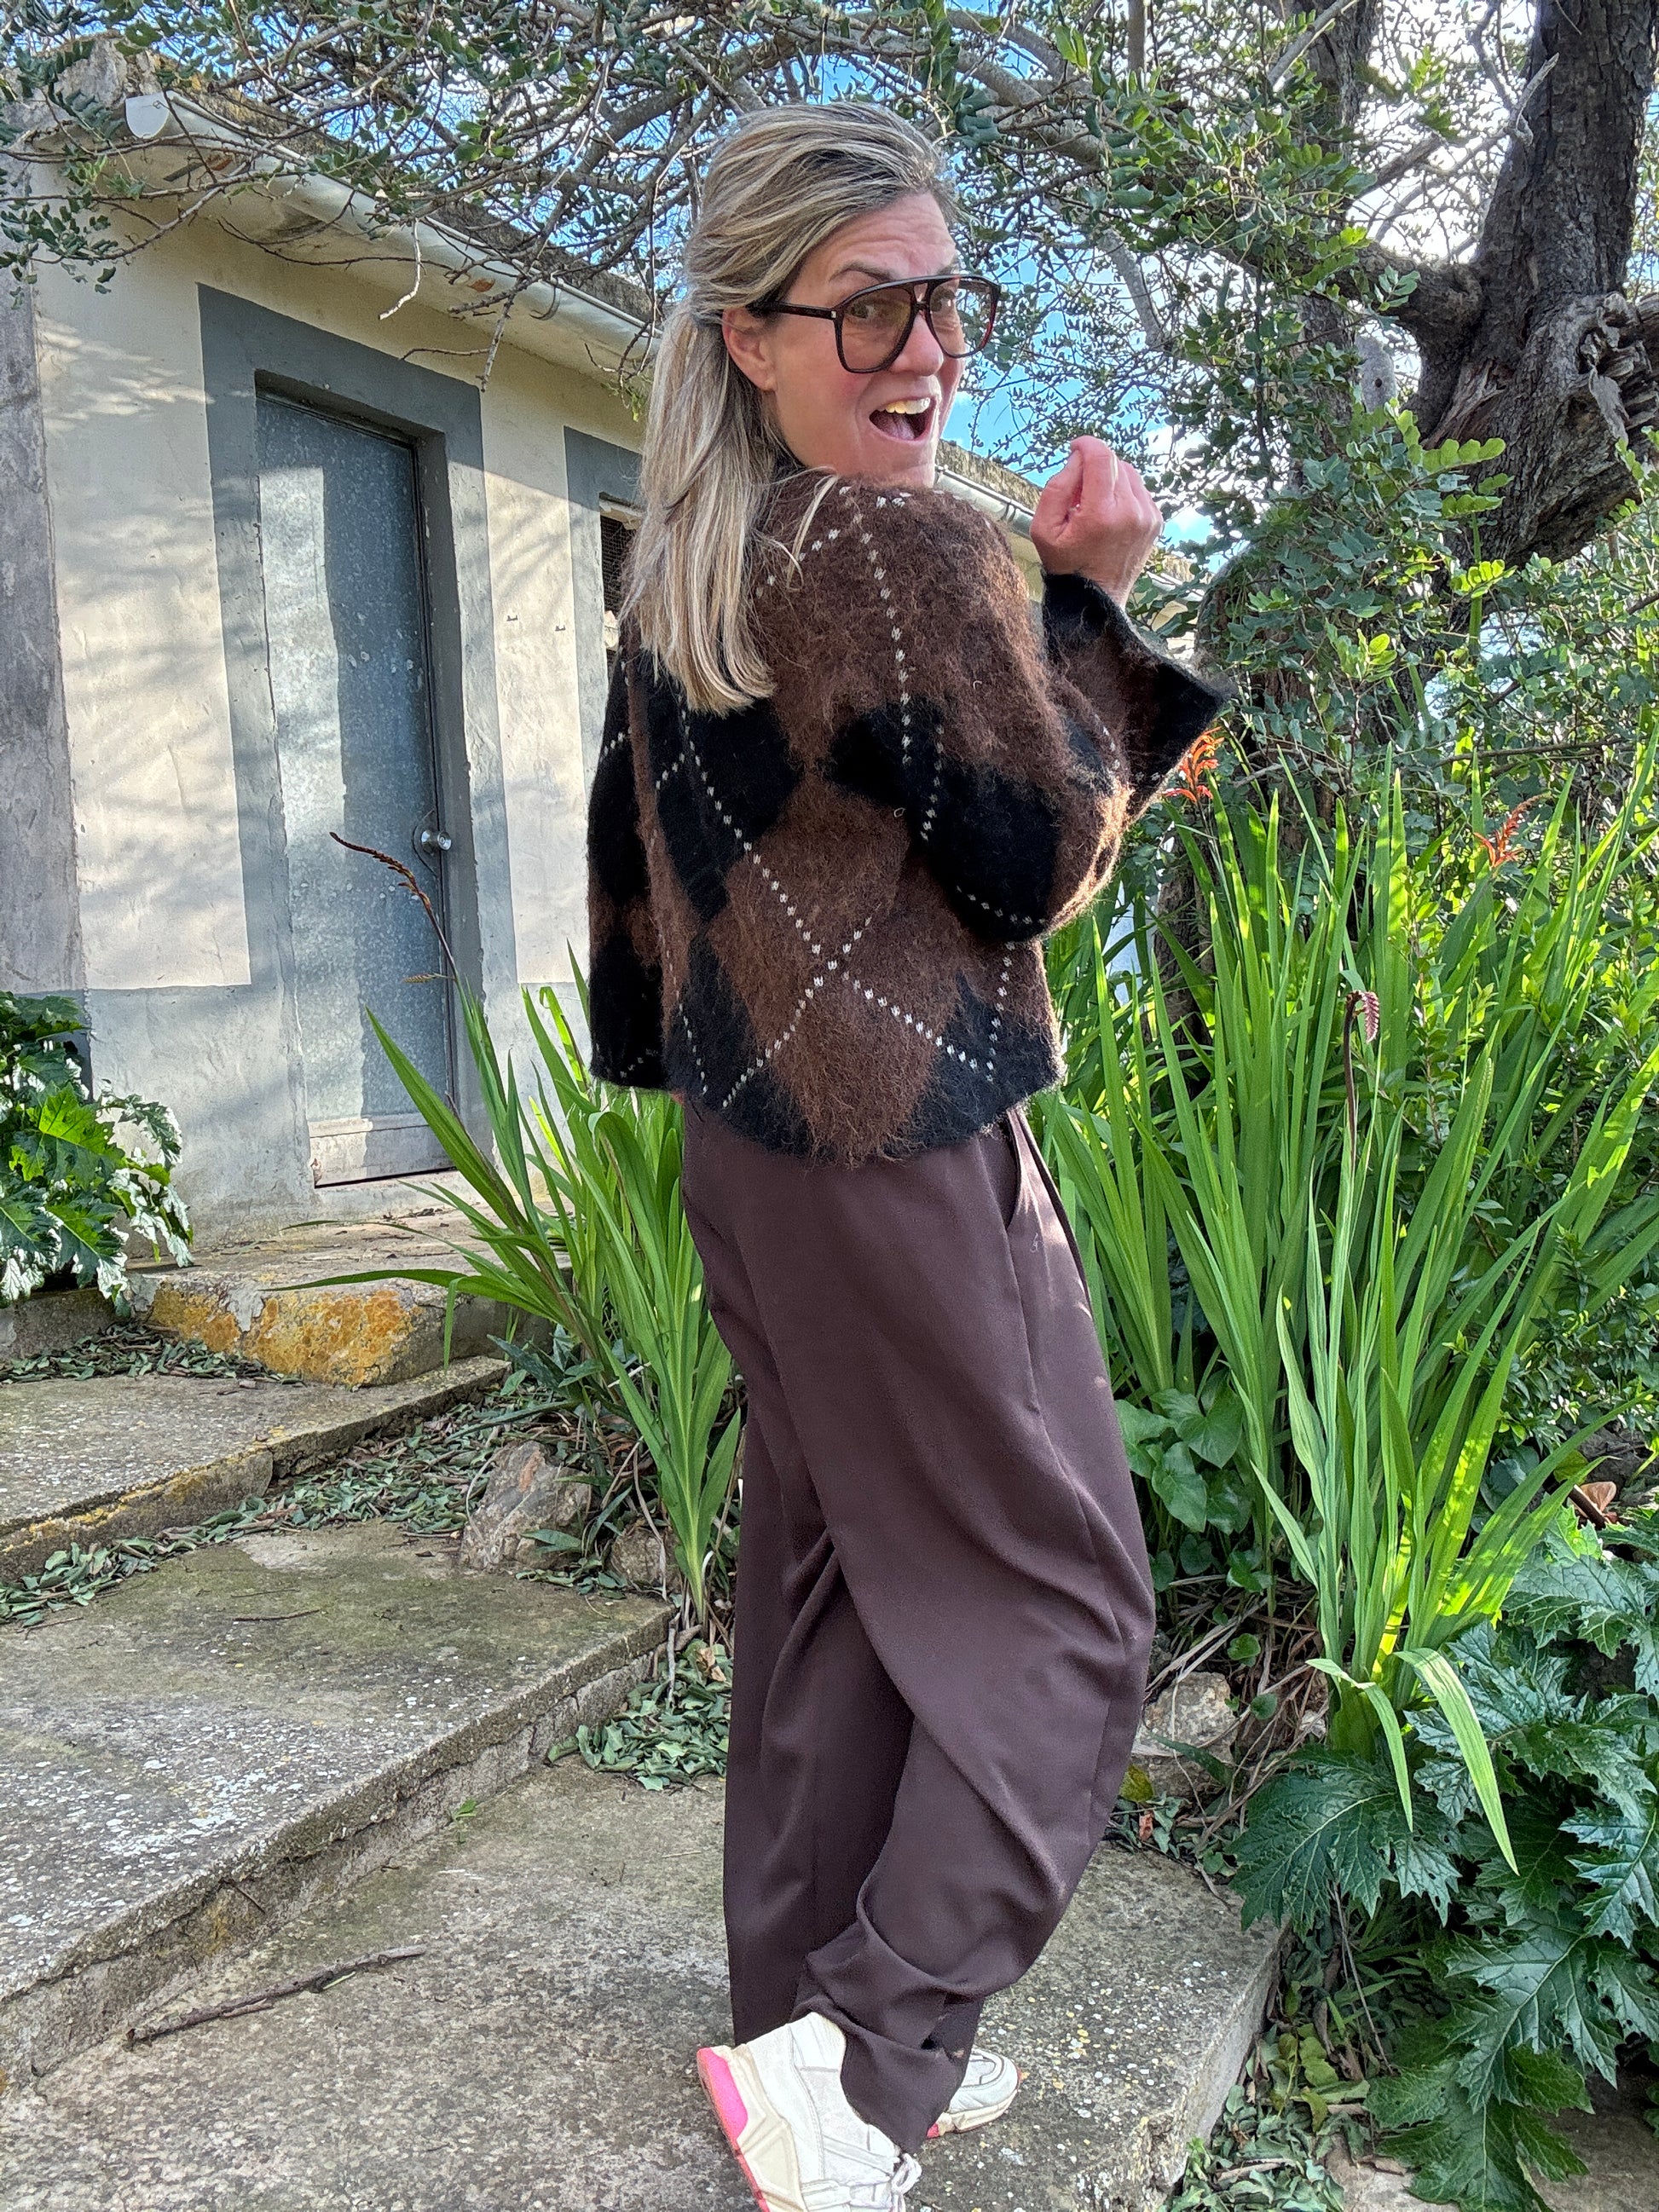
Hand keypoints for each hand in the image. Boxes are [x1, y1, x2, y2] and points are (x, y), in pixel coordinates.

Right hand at [1031, 436, 1161, 606]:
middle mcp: (1130, 513)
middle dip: (1094, 467)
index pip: (1101, 457)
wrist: (1095, 601)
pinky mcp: (1155, 521)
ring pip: (1129, 473)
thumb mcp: (1042, 529)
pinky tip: (1110, 513)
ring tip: (1094, 504)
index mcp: (1101, 514)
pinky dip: (1123, 492)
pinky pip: (1139, 490)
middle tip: (1078, 491)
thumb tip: (1077, 459)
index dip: (1086, 445)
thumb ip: (1057, 487)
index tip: (1074, 448)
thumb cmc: (1065, 565)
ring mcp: (1147, 517)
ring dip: (1110, 479)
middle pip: (1115, 463)